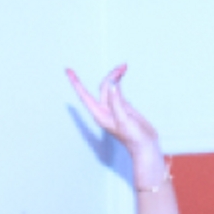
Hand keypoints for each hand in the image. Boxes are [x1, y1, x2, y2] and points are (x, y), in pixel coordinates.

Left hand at [66, 64, 167, 187]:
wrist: (145, 146)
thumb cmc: (133, 138)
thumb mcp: (123, 119)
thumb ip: (117, 101)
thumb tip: (112, 83)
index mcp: (100, 115)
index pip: (84, 95)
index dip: (76, 83)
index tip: (68, 71)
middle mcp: (104, 111)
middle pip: (103, 87)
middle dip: (111, 75)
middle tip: (123, 67)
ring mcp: (113, 108)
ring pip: (110, 87)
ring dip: (115, 76)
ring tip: (124, 67)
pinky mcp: (122, 107)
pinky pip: (116, 90)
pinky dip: (118, 81)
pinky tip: (122, 75)